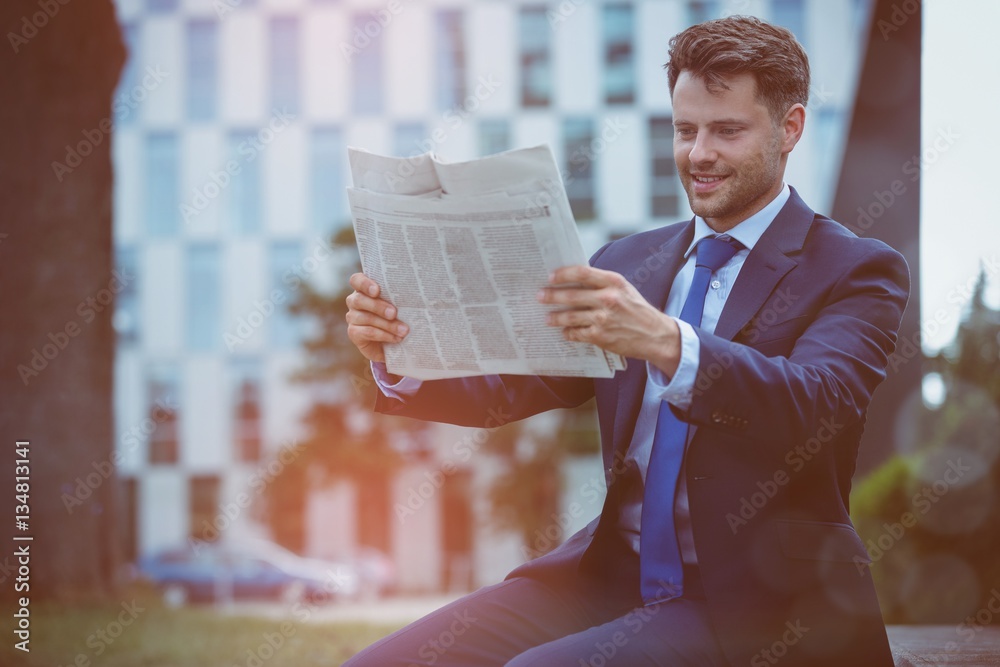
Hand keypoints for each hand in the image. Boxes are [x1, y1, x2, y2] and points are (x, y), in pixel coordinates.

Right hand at [345, 273, 408, 363]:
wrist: (392, 343)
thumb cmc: (397, 317)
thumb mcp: (399, 305)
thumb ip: (399, 298)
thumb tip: (413, 295)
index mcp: (364, 289)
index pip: (357, 280)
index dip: (364, 284)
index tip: (376, 290)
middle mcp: (355, 301)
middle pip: (360, 300)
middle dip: (378, 306)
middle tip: (394, 313)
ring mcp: (352, 317)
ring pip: (367, 318)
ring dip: (387, 324)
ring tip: (403, 330)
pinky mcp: (354, 333)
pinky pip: (368, 332)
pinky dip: (384, 335)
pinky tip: (396, 338)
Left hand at [538, 265, 681, 375]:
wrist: (655, 335)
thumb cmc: (637, 310)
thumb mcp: (624, 289)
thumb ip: (601, 284)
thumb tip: (573, 281)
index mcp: (614, 282)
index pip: (582, 273)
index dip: (563, 274)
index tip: (550, 276)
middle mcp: (608, 299)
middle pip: (571, 295)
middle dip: (551, 296)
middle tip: (540, 296)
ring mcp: (603, 319)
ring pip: (570, 316)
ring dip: (555, 317)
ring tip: (547, 317)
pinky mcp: (601, 336)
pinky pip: (576, 333)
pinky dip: (568, 332)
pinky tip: (564, 331)